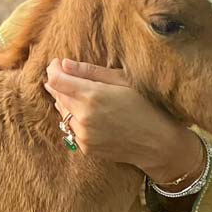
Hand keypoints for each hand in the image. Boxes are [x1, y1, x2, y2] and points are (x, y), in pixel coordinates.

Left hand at [44, 58, 201, 181]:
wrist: (158, 143)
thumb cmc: (146, 106)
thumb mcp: (123, 81)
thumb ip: (91, 72)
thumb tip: (65, 64)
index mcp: (93, 96)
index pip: (57, 80)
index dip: (53, 69)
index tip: (58, 63)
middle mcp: (83, 117)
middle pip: (56, 95)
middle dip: (58, 82)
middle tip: (65, 73)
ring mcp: (83, 135)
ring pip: (62, 112)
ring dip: (65, 100)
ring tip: (76, 91)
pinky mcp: (86, 148)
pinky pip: (70, 128)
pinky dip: (73, 117)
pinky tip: (85, 111)